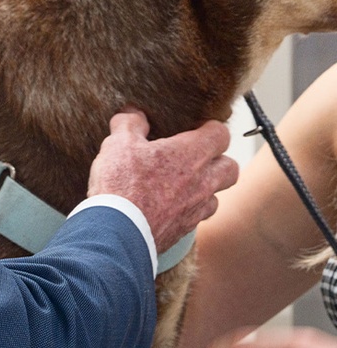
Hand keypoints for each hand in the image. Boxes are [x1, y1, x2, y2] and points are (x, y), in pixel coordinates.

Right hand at [87, 109, 237, 253]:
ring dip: (205, 188)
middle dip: (219, 160)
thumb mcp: (118, 143)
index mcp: (190, 154)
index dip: (210, 129)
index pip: (221, 134)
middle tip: (195, 156)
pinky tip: (168, 206)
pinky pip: (198, 217)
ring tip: (181, 183)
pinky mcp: (185, 231)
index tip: (195, 128)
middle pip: (231, 168)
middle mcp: (202, 182)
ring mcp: (196, 209)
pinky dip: (189, 209)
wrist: (117, 232)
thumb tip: (134, 115)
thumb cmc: (122, 184)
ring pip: (217, 196)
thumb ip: (129, 124)